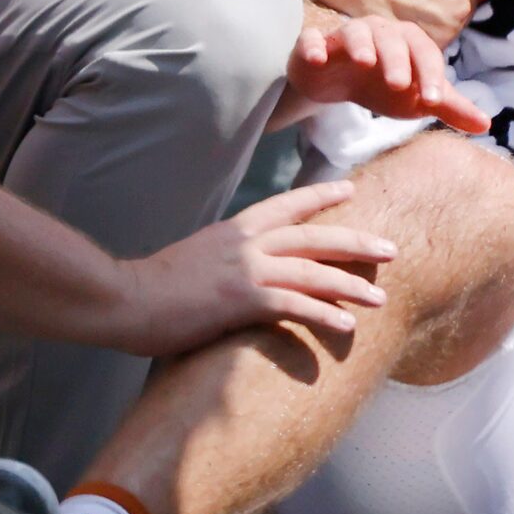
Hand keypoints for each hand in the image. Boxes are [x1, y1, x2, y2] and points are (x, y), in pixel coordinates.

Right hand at [116, 180, 397, 353]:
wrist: (122, 299)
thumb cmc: (150, 288)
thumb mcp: (194, 259)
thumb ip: (222, 258)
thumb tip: (236, 270)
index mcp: (234, 230)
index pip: (286, 205)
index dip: (320, 196)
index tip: (350, 187)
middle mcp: (246, 243)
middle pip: (314, 235)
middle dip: (356, 242)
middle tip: (391, 248)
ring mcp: (246, 269)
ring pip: (313, 270)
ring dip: (350, 284)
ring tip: (379, 298)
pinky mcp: (242, 299)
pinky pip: (294, 304)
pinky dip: (323, 314)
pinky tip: (346, 325)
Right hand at [286, 14, 491, 134]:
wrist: (337, 82)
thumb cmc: (383, 85)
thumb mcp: (416, 98)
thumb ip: (449, 106)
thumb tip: (486, 124)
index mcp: (407, 42)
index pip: (425, 53)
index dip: (431, 75)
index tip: (435, 101)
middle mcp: (378, 32)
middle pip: (391, 39)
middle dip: (397, 60)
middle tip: (400, 85)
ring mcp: (344, 36)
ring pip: (354, 32)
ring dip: (361, 45)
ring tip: (365, 62)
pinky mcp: (314, 45)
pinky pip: (311, 40)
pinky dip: (314, 45)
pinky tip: (317, 58)